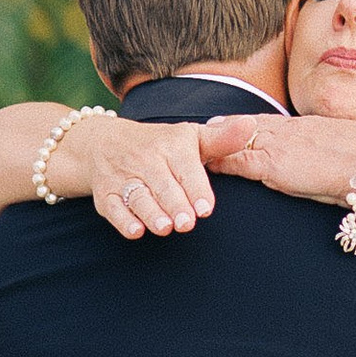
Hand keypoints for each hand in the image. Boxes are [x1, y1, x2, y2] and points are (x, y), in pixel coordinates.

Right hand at [66, 113, 216, 238]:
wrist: (104, 142)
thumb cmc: (159, 145)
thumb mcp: (189, 137)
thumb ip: (221, 139)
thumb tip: (251, 125)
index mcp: (170, 146)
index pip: (185, 168)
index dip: (196, 188)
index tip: (205, 207)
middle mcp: (145, 160)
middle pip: (162, 185)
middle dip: (174, 204)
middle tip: (187, 223)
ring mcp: (123, 178)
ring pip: (138, 197)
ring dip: (150, 213)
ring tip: (164, 227)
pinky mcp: (105, 194)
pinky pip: (112, 208)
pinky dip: (123, 220)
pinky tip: (135, 230)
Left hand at [195, 113, 355, 202]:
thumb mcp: (353, 143)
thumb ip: (339, 143)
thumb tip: (346, 147)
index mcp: (310, 125)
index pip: (277, 122)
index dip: (258, 122)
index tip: (244, 121)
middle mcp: (290, 130)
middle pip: (254, 124)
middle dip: (231, 123)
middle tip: (211, 122)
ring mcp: (279, 145)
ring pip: (241, 139)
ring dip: (221, 140)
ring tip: (201, 140)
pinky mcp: (272, 164)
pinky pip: (239, 161)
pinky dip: (222, 162)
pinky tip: (208, 163)